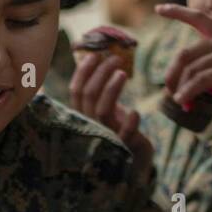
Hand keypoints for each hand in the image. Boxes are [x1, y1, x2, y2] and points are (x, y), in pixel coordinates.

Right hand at [69, 52, 153, 183]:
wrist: (134, 157)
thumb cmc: (119, 127)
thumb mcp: (106, 105)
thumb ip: (99, 88)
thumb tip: (95, 56)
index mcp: (83, 114)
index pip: (76, 91)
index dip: (83, 71)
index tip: (96, 54)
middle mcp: (90, 125)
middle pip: (88, 96)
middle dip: (101, 73)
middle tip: (116, 59)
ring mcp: (106, 136)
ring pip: (102, 111)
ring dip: (112, 89)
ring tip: (123, 73)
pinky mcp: (124, 147)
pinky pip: (123, 135)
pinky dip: (129, 123)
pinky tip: (135, 111)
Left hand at [155, 4, 211, 106]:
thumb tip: (197, 92)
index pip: (199, 18)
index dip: (177, 12)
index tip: (159, 9)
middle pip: (186, 54)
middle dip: (172, 74)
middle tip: (169, 90)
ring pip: (192, 69)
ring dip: (181, 88)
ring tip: (180, 101)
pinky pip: (202, 80)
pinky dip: (189, 92)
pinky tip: (184, 100)